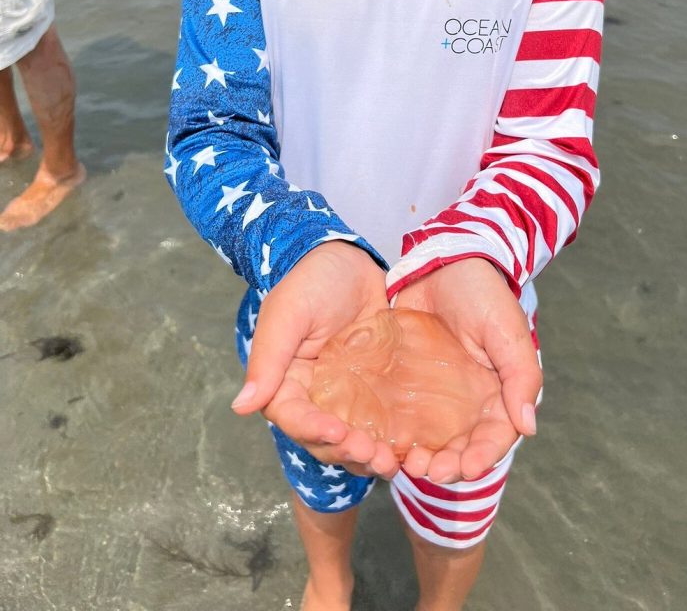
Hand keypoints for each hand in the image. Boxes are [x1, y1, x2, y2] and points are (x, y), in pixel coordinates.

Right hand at [231, 242, 399, 478]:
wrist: (350, 259)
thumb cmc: (312, 280)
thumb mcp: (288, 313)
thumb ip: (268, 359)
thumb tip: (241, 406)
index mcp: (288, 383)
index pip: (295, 418)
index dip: (313, 431)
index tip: (338, 432)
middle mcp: (317, 396)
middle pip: (327, 439)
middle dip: (348, 451)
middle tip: (374, 455)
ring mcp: (350, 396)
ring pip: (357, 438)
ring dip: (371, 455)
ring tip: (393, 460)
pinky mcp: (380, 391)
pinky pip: (385, 421)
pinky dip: (395, 438)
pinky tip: (412, 445)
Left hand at [393, 258, 541, 483]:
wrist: (440, 260)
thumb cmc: (482, 293)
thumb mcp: (507, 331)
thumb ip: (521, 376)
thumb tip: (528, 427)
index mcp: (497, 392)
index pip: (495, 438)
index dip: (482, 458)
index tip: (466, 468)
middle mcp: (466, 401)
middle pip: (460, 447)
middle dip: (447, 465)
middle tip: (427, 470)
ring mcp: (434, 394)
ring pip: (429, 439)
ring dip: (420, 457)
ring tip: (405, 462)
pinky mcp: (404, 383)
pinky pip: (400, 416)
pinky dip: (395, 434)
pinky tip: (382, 440)